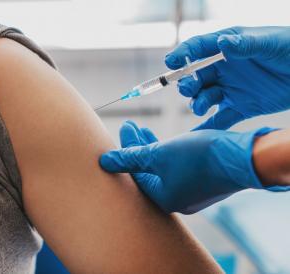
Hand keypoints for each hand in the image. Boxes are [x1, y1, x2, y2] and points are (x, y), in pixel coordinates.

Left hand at [100, 121, 275, 213]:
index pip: (134, 174)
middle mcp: (175, 200)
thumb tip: (104, 162)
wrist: (243, 158)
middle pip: (146, 171)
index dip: (125, 150)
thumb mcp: (159, 154)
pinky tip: (163, 140)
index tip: (122, 129)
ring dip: (150, 147)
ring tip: (141, 129)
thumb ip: (130, 158)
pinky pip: (176, 167)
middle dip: (136, 146)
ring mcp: (190, 192)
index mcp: (162, 198)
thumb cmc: (199, 157)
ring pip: (162, 167)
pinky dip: (166, 152)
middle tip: (129, 126)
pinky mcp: (202, 181)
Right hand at [165, 26, 289, 129]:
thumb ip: (245, 44)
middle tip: (188, 89)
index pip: (198, 49)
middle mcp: (224, 69)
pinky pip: (219, 120)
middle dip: (187, 83)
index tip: (171, 62)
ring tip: (201, 107)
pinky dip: (207, 128)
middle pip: (196, 77)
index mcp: (227, 48)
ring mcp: (230, 89)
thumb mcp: (269, 43)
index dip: (182, 54)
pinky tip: (195, 138)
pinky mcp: (239, 107)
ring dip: (197, 103)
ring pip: (204, 98)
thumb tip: (222, 43)